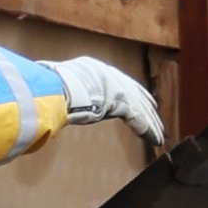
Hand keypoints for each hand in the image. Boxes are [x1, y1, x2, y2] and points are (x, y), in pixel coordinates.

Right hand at [52, 57, 166, 140]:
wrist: (57, 88)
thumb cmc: (49, 88)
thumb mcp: (56, 84)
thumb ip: (61, 90)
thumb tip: (46, 90)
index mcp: (93, 68)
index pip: (117, 81)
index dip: (129, 92)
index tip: (137, 99)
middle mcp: (110, 74)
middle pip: (134, 92)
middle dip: (146, 106)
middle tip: (156, 116)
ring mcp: (118, 87)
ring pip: (140, 107)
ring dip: (151, 123)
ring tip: (160, 135)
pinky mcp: (124, 102)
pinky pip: (140, 118)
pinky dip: (148, 130)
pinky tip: (155, 139)